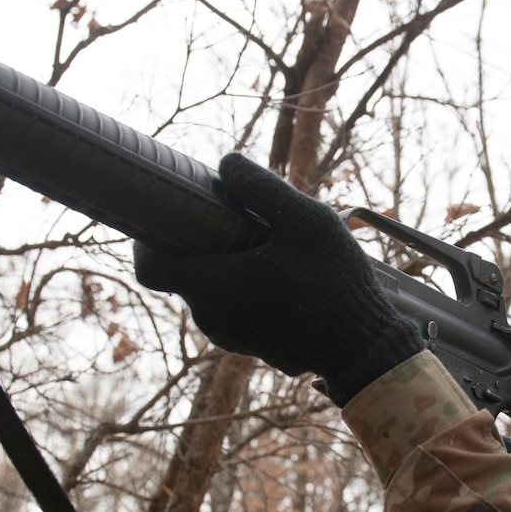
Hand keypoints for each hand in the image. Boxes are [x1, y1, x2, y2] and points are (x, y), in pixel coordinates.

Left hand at [134, 153, 422, 404]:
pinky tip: (281, 275)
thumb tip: (225, 164)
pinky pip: (232, 310)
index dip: (147, 238)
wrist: (362, 347)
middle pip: (184, 272)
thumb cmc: (335, 283)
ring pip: (210, 291)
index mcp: (213, 286)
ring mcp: (229, 337)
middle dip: (201, 243)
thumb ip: (261, 188)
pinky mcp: (250, 346)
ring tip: (269, 248)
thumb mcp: (306, 220)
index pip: (148, 266)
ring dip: (226, 267)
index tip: (171, 214)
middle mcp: (211, 317)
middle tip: (236, 219)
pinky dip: (243, 290)